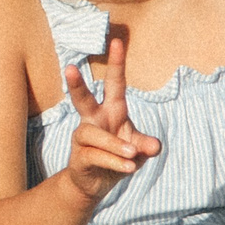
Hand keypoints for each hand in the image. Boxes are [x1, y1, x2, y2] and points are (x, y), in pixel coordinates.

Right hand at [61, 31, 160, 201]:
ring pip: (95, 135)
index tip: (117, 41)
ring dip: (116, 145)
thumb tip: (155, 146)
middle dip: (76, 84)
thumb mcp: (138, 150)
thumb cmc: (119, 157)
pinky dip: (115, 162)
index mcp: (111, 110)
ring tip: (132, 155)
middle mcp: (94, 120)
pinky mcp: (79, 157)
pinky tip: (129, 168)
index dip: (116, 63)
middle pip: (83, 99)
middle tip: (69, 68)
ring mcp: (84, 138)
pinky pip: (97, 156)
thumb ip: (146, 145)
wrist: (97, 183)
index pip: (115, 83)